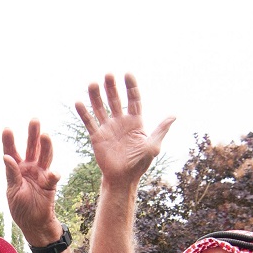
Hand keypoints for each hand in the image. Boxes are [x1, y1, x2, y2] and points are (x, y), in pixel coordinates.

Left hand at [2, 119, 62, 244]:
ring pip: (45, 157)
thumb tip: (6, 157)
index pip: (12, 151)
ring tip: (46, 135)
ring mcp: (41, 174)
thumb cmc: (20, 207)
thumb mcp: (12, 190)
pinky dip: (53, 175)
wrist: (33, 223)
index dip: (9, 140)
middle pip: (32, 148)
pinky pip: (53, 177)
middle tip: (35, 120)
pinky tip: (52, 173)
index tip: (7, 129)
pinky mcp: (50, 184)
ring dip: (46, 146)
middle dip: (33, 134)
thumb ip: (11, 174)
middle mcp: (30, 167)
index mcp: (17, 168)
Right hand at [77, 73, 174, 187]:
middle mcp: (120, 122)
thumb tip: (174, 115)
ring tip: (92, 83)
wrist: (122, 179)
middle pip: (115, 99)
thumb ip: (160, 130)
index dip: (131, 87)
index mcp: (135, 122)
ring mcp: (107, 128)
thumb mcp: (152, 147)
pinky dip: (84, 112)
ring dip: (96, 96)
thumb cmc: (139, 164)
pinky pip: (89, 122)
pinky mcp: (97, 137)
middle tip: (108, 74)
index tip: (127, 74)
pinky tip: (79, 102)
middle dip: (112, 87)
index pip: (133, 99)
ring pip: (100, 108)